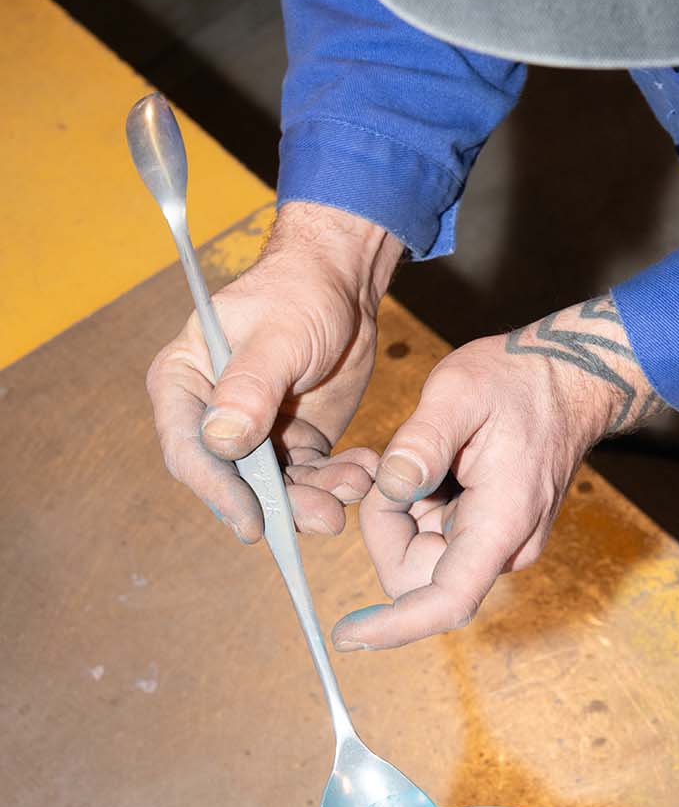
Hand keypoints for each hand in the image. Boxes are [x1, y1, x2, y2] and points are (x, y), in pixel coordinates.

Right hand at [146, 202, 402, 540]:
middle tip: (326, 517)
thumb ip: (250, 385)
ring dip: (316, 499)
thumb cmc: (298, 293)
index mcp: (183, 383)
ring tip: (356, 485)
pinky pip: (311, 479)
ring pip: (277, 490)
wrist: (342, 285)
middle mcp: (211, 417)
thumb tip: (220, 441)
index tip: (253, 521)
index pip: (189, 450)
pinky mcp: (295, 445)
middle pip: (234, 482)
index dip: (218, 491)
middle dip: (281, 506)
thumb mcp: (279, 335)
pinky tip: (366, 470)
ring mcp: (254, 436)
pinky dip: (337, 482)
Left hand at [331, 294, 662, 649]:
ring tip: (425, 454)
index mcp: (501, 522)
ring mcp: (498, 543)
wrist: (572, 378)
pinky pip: (433, 538)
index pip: (446, 601)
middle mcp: (503, 547)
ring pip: (418, 555)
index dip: (394, 625)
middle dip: (387, 525)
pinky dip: (416, 508)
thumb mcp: (461, 391)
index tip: (347, 634)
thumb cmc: (522, 381)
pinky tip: (435, 464)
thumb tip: (392, 486)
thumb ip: (422, 441)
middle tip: (395, 464)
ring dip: (402, 512)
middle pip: (414, 573)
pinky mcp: (488, 534)